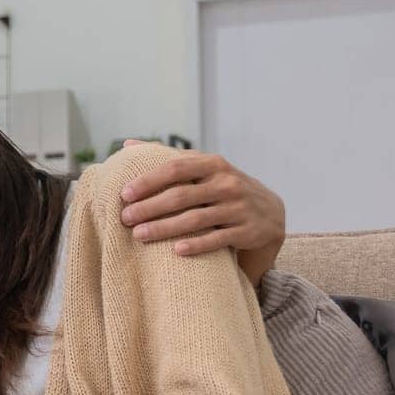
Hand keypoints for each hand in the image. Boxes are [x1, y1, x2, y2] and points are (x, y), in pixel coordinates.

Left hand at [116, 142, 285, 286]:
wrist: (269, 213)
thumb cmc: (223, 188)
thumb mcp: (203, 168)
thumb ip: (169, 158)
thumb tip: (128, 144)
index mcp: (213, 164)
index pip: (175, 168)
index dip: (148, 180)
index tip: (124, 193)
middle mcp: (227, 183)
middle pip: (181, 195)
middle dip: (150, 207)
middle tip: (125, 218)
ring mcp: (238, 208)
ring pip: (196, 219)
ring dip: (164, 228)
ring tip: (138, 235)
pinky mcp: (247, 231)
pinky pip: (218, 239)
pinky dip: (197, 245)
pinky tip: (176, 250)